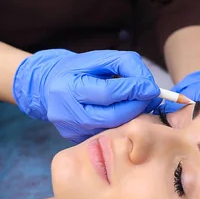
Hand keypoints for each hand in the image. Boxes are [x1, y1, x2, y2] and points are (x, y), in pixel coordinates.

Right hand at [13, 49, 160, 141]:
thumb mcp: (98, 59)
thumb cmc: (76, 70)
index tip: (152, 88)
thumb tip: (148, 85)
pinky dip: (119, 124)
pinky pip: (105, 133)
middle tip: (149, 98)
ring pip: (112, 128)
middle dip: (136, 107)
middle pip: (112, 116)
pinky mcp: (77, 139)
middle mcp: (67, 113)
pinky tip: (122, 113)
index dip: (133, 90)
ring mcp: (72, 130)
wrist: (47, 87)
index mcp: (69, 88)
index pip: (108, 93)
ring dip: (130, 116)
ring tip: (137, 103)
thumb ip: (125, 66)